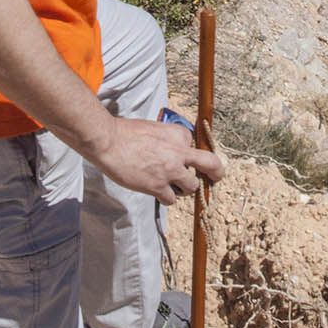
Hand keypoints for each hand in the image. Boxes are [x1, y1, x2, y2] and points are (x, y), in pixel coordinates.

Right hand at [89, 115, 224, 205]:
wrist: (110, 141)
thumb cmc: (127, 133)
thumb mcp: (155, 128)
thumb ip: (167, 139)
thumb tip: (170, 151)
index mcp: (179, 134)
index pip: (194, 146)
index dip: (188, 154)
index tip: (184, 158)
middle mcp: (179, 151)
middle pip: (210, 163)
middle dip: (216, 172)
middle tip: (217, 177)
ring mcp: (171, 170)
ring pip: (192, 186)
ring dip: (185, 188)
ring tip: (175, 187)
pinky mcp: (158, 186)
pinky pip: (172, 199)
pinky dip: (168, 198)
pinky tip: (160, 193)